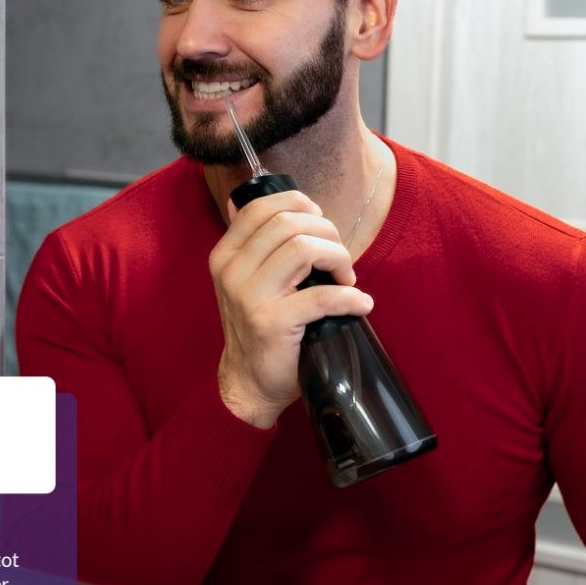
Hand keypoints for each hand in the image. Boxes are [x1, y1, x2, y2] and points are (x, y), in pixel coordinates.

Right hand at [210, 191, 372, 427]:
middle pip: (288, 223)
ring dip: (338, 258)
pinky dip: (350, 297)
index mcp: (225, 255)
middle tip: (338, 258)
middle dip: (326, 233)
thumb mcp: (244, 280)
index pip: (260, 207)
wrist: (248, 381)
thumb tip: (262, 202)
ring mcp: (249, 296)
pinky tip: (360, 303)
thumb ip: (255, 246)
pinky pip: (322, 296)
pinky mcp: (272, 323)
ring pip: (304, 248)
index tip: (319, 224)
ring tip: (345, 277)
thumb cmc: (257, 326)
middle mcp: (232, 271)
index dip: (299, 204)